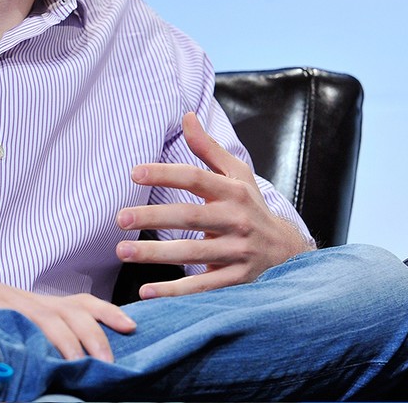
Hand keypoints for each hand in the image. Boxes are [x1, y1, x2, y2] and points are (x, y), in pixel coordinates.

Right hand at [0, 248, 134, 361]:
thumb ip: (23, 333)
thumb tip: (44, 359)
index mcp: (33, 301)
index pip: (80, 301)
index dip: (108, 312)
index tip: (131, 325)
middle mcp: (28, 300)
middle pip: (75, 311)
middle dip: (99, 334)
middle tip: (113, 362)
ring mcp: (9, 305)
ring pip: (54, 319)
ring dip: (75, 344)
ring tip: (89, 366)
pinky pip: (20, 326)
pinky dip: (37, 342)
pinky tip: (46, 359)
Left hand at [115, 112, 311, 298]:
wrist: (287, 252)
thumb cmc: (251, 208)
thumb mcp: (237, 175)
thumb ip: (208, 148)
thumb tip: (186, 116)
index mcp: (234, 192)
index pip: (195, 178)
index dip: (166, 174)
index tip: (134, 173)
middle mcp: (237, 220)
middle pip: (190, 217)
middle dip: (153, 217)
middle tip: (120, 218)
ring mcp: (238, 252)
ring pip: (192, 252)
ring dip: (155, 254)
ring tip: (123, 250)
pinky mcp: (237, 280)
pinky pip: (202, 286)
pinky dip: (174, 292)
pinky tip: (146, 291)